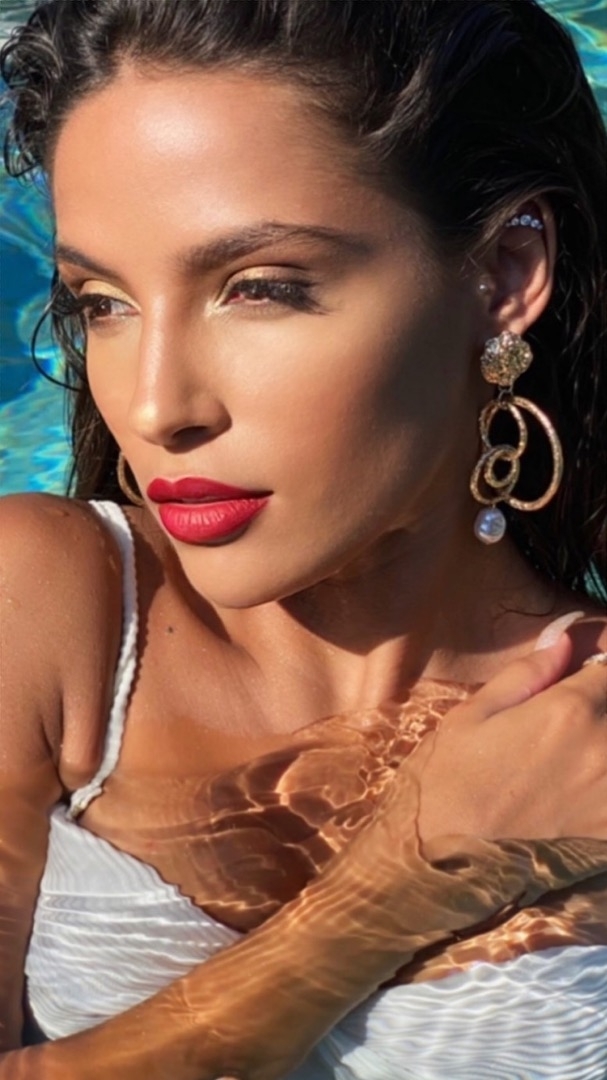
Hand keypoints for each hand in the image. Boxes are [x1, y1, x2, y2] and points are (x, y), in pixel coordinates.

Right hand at [407, 625, 606, 844]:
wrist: (443, 870)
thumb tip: (564, 638)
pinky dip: (604, 786)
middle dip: (601, 704)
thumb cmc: (448, 786)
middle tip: (577, 718)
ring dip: (602, 745)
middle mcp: (605, 748)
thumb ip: (526, 673)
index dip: (603, 664)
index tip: (591, 672)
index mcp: (569, 710)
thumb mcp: (471, 717)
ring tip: (577, 755)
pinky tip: (587, 787)